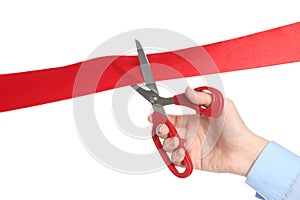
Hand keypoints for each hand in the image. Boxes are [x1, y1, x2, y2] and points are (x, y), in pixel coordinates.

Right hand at [149, 87, 268, 175]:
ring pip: (167, 146)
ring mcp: (189, 148)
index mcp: (191, 120)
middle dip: (159, 130)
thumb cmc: (235, 127)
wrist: (244, 149)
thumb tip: (187, 90)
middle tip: (163, 129)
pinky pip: (176, 161)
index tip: (153, 115)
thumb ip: (203, 97)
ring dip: (168, 144)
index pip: (170, 118)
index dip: (159, 116)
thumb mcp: (221, 105)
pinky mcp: (192, 161)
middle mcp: (188, 134)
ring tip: (177, 142)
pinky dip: (175, 157)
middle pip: (164, 132)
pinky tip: (182, 152)